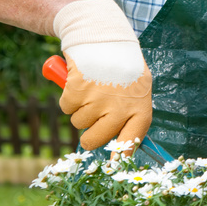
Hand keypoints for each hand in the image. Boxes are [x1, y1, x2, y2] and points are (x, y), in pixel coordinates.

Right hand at [54, 0, 152, 152]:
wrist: (104, 35)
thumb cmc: (122, 66)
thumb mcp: (136, 88)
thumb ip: (130, 114)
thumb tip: (121, 146)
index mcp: (141, 108)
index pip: (131, 142)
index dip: (119, 158)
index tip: (111, 170)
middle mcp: (121, 107)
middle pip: (95, 140)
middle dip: (90, 132)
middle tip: (95, 111)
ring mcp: (99, 100)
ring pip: (78, 123)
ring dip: (80, 108)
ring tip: (94, 86)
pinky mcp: (78, 90)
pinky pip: (66, 107)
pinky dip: (68, 96)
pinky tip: (82, 79)